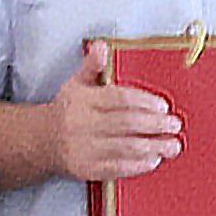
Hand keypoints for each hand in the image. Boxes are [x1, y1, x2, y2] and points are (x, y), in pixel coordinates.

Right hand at [41, 80, 181, 185]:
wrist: (40, 142)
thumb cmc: (66, 111)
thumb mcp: (75, 84)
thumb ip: (92, 66)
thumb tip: (101, 46)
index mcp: (83, 101)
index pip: (119, 99)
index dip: (144, 102)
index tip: (163, 106)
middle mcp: (83, 124)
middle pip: (126, 124)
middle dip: (155, 125)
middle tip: (174, 125)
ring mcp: (85, 149)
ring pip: (125, 147)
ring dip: (153, 147)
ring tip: (172, 145)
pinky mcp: (87, 169)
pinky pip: (117, 168)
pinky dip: (138, 165)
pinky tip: (153, 160)